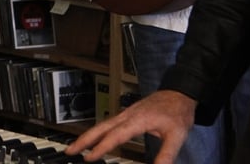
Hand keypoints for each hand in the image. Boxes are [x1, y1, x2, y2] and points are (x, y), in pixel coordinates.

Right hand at [66, 89, 195, 163]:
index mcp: (138, 120)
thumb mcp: (176, 135)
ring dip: (88, 135)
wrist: (180, 93)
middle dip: (84, 139)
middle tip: (69, 150)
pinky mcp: (128, 114)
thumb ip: (166, 154)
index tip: (88, 157)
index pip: (115, 135)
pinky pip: (108, 123)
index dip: (101, 147)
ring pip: (103, 125)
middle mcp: (128, 115)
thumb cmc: (177, 111)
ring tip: (75, 147)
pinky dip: (97, 131)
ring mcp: (127, 113)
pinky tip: (94, 138)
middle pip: (101, 127)